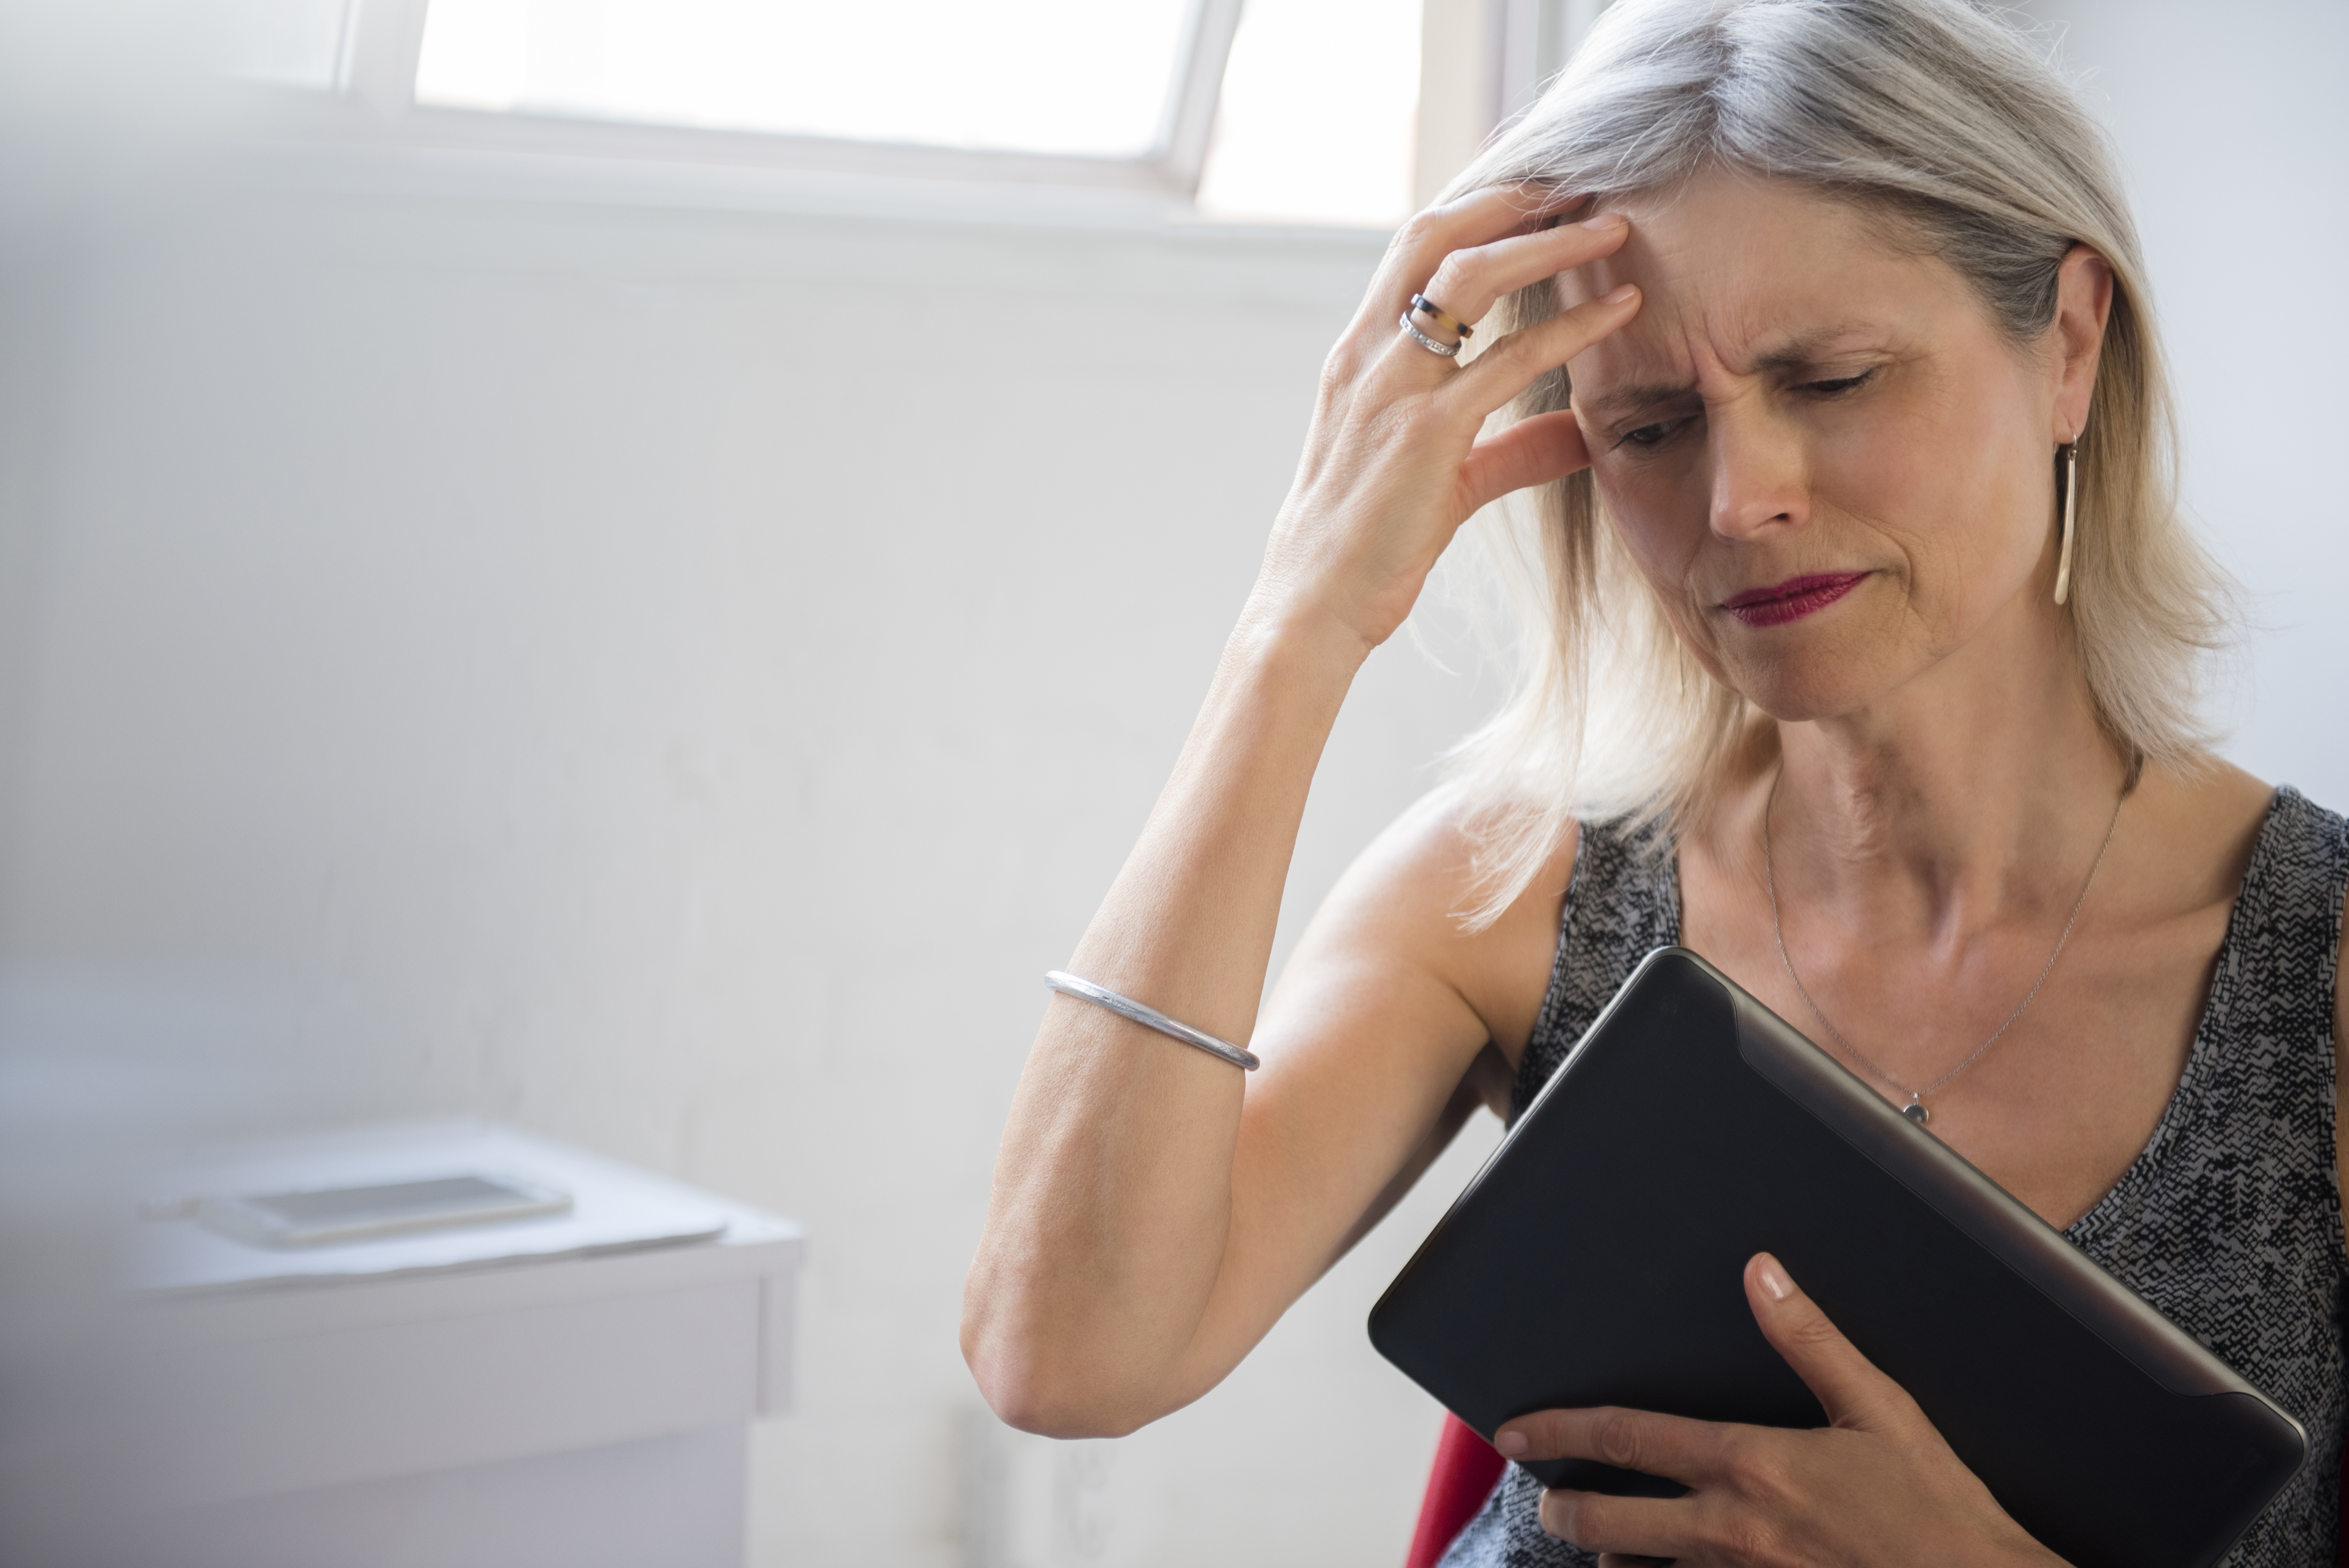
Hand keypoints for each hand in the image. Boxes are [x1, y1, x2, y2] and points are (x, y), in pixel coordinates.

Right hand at [1248, 186, 1640, 653]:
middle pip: (1435, 235)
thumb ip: (1512, 449)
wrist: (1313, 608)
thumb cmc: (1366, 547)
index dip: (1481, 209)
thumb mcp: (1446, 483)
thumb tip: (1581, 434)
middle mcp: (1367, 357)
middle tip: (1582, 182)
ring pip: (1469, 277)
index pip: (1416, 250)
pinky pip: (1506, 362)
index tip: (1544, 193)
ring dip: (1549, 242)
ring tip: (1614, 228)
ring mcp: (1391, 390)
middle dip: (1511, 198)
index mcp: (1360, 357)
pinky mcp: (1423, 435)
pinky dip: (1570, 328)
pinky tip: (1621, 310)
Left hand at [1493, 1254, 2068, 1567]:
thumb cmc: (1938, 1506)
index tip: (1515, 1431)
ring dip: (1608, 1554)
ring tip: (1589, 1541)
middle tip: (1542, 1499)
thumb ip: (1811, 1340)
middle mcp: (1731, 1529)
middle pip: (1610, 1519)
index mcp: (1750, 1464)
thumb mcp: (1880, 1409)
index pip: (1627, 1438)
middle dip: (1564, 1508)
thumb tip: (1762, 1274)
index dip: (1561, 1432)